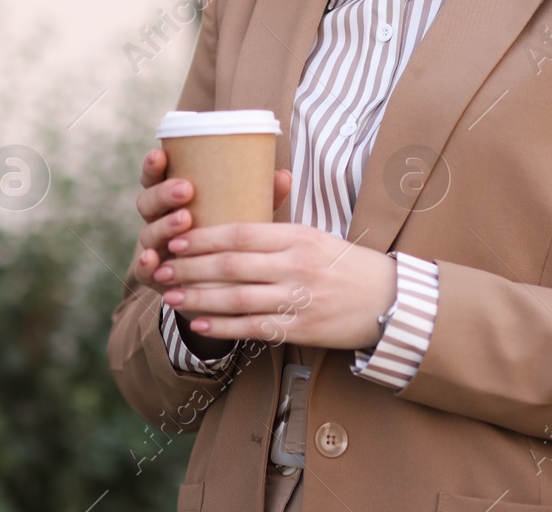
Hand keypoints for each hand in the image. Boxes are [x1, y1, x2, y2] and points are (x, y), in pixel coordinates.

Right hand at [130, 146, 291, 289]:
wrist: (222, 285)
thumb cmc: (231, 237)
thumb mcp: (244, 214)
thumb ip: (260, 196)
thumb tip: (285, 175)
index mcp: (173, 198)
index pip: (156, 176)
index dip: (154, 165)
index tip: (162, 155)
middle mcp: (159, 220)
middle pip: (148, 202)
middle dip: (164, 193)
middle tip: (187, 189)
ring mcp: (155, 247)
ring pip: (147, 232)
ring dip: (163, 225)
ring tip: (184, 219)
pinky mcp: (156, 276)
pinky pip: (144, 270)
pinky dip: (145, 264)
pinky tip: (152, 258)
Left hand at [152, 222, 397, 350]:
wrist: (390, 302)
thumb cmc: (346, 265)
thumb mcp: (315, 236)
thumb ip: (276, 231)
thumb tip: (229, 222)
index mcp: (298, 236)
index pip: (241, 233)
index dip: (203, 237)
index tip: (176, 240)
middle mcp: (297, 265)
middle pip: (231, 266)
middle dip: (190, 269)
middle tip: (162, 270)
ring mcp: (299, 299)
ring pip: (237, 299)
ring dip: (199, 299)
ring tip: (170, 298)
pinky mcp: (302, 329)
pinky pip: (254, 328)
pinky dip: (224, 327)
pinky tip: (199, 324)